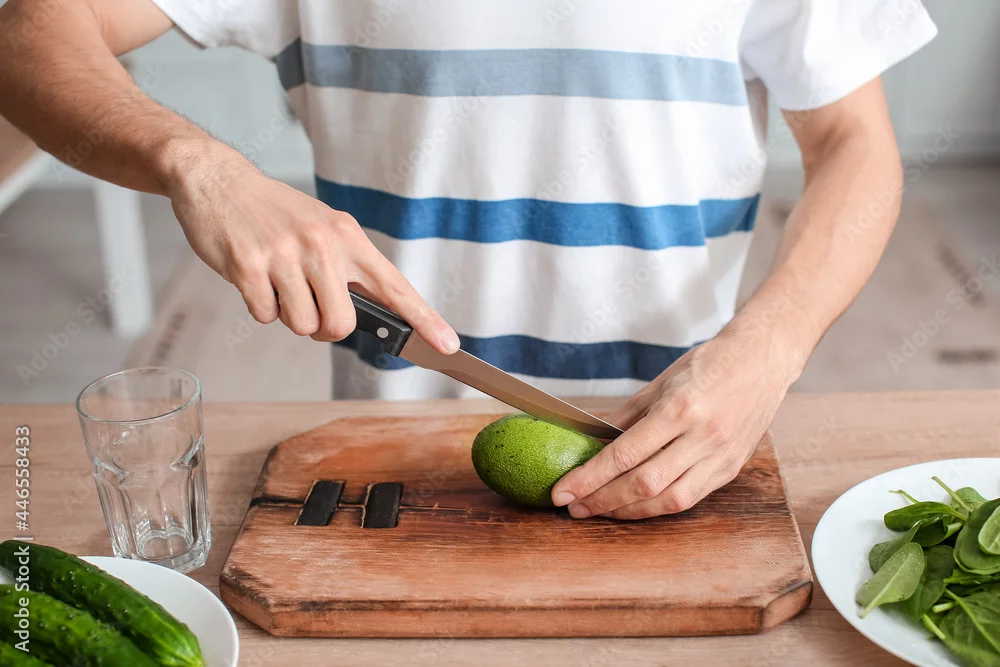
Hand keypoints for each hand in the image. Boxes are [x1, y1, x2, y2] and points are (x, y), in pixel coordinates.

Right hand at [165, 143, 458, 351]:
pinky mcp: (248, 266)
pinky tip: (255, 277)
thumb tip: (373, 315)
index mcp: (348, 237)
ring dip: (289, 316)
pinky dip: (260, 307)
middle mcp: (322, 245)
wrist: (218, 180)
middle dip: (325, 328)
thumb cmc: (275, 214)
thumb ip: (349, 269)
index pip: (395, 287)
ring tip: (278, 282)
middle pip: (342, 324)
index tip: (448, 346)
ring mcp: (284, 255)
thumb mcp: (324, 229)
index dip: (424, 320)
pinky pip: (265, 316)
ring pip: (303, 325)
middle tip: (308, 303)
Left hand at [550, 328, 801, 519]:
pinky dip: (657, 506)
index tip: (563, 491)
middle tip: (572, 507)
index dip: (590, 477)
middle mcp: (702, 436)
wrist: (762, 361)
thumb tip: (591, 440)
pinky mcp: (730, 469)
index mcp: (680, 408)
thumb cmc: (709, 365)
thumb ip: (627, 415)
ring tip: (598, 510)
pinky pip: (690, 498)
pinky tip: (634, 505)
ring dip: (628, 511)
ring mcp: (720, 456)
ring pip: (669, 500)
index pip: (625, 453)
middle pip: (644, 483)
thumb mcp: (661, 381)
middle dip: (602, 500)